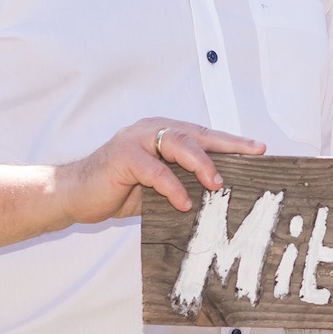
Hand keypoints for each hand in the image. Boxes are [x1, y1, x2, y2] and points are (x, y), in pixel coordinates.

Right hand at [52, 118, 264, 224]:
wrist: (74, 195)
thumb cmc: (117, 191)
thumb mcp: (156, 187)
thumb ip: (181, 182)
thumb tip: (217, 194)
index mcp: (161, 134)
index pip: (203, 135)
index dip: (231, 142)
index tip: (259, 150)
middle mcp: (150, 131)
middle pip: (196, 133)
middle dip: (227, 144)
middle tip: (252, 156)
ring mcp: (135, 140)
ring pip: (177, 142)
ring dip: (201, 162)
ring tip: (216, 183)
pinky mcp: (122, 157)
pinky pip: (153, 170)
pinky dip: (171, 187)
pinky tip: (183, 203)